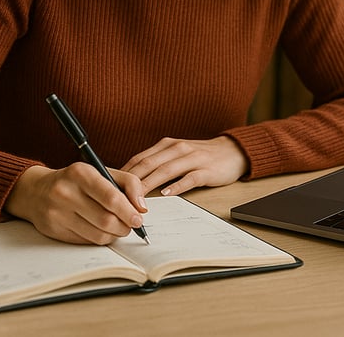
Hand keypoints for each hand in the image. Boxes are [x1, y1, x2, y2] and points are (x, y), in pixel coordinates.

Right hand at [4, 163, 147, 244]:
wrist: (36, 191)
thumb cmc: (75, 181)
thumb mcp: (100, 171)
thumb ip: (127, 183)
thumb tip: (142, 207)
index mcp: (80, 173)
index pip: (111, 197)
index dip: (129, 211)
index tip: (139, 218)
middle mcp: (65, 192)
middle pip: (106, 220)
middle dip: (124, 226)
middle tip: (131, 224)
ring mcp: (57, 213)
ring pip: (98, 234)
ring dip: (114, 234)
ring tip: (117, 227)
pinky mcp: (54, 230)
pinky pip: (86, 241)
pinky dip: (100, 238)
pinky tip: (100, 230)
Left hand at [121, 136, 248, 196]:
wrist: (232, 151)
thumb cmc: (200, 156)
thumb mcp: (176, 155)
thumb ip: (157, 164)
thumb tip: (132, 181)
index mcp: (166, 145)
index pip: (140, 158)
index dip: (124, 172)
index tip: (111, 185)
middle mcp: (177, 148)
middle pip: (149, 164)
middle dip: (132, 180)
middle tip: (117, 195)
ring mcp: (192, 158)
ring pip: (165, 171)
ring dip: (149, 184)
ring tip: (136, 198)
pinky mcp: (206, 169)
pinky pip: (189, 178)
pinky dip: (176, 186)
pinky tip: (166, 195)